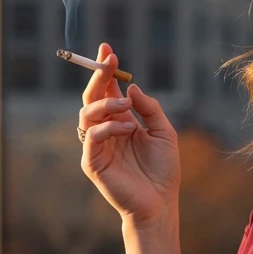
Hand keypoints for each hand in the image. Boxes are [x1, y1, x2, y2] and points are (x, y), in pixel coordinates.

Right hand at [78, 42, 180, 223]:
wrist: (160, 204)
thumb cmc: (163, 171)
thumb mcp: (164, 133)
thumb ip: (150, 109)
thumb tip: (131, 88)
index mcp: (120, 122)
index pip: (107, 92)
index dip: (105, 71)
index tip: (108, 50)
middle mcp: (105, 131)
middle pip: (92, 98)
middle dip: (98, 77)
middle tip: (108, 62)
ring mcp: (96, 147)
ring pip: (87, 114)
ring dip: (106, 105)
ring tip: (127, 108)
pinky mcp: (92, 163)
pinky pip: (92, 137)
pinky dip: (109, 128)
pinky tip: (128, 129)